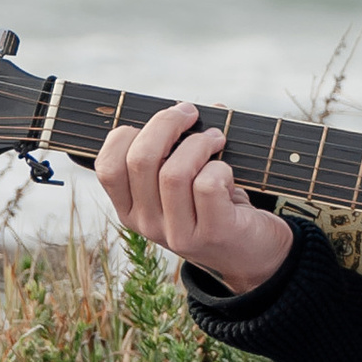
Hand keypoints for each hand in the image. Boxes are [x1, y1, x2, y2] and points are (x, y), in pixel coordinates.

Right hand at [95, 101, 294, 296]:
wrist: (254, 254)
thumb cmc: (217, 207)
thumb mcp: (186, 184)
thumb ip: (178, 148)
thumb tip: (198, 107)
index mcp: (131, 208)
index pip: (107, 166)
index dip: (127, 133)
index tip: (159, 120)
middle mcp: (147, 223)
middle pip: (140, 160)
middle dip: (166, 123)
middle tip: (190, 113)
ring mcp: (177, 232)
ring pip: (173, 172)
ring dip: (198, 144)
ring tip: (216, 139)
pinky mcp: (211, 233)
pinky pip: (207, 186)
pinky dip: (220, 168)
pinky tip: (228, 171)